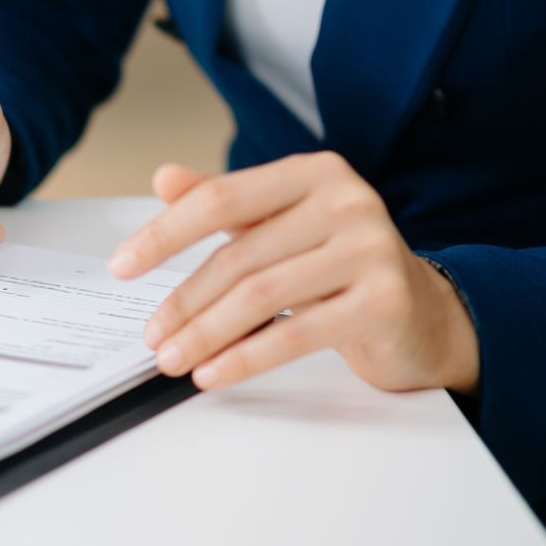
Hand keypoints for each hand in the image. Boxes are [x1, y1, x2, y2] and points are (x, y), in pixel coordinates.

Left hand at [107, 154, 478, 392]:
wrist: (424, 314)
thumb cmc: (340, 266)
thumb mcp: (282, 225)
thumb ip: (226, 202)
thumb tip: (163, 178)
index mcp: (314, 173)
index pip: (221, 199)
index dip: (164, 234)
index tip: (121, 265)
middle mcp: (347, 201)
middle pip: (239, 255)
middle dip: (184, 301)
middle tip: (151, 335)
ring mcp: (371, 249)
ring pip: (263, 295)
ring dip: (206, 333)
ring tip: (171, 358)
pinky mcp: (385, 302)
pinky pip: (297, 333)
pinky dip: (246, 357)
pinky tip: (213, 373)